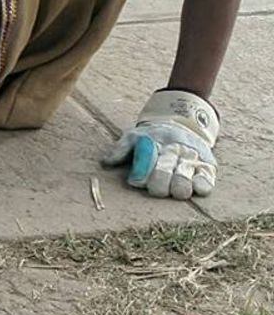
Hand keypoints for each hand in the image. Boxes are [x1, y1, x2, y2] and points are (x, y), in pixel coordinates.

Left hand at [101, 89, 218, 198]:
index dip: (140, 174)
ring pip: (184, 180)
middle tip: (154, 189)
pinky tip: (192, 188)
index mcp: (155, 140)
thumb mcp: (134, 136)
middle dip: (156, 186)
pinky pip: (206, 181)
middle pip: (164, 172)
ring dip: (176, 189)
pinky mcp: (208, 166)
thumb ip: (120, 149)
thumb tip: (105, 162)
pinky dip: (199, 187)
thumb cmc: (153, 137)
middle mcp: (175, 147)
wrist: (183, 123)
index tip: (135, 182)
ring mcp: (192, 157)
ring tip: (171, 191)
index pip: (146, 158)